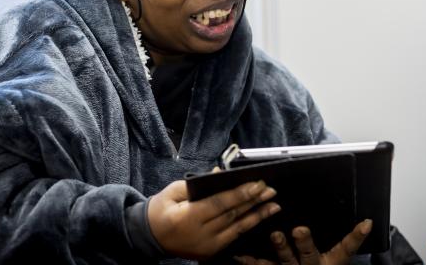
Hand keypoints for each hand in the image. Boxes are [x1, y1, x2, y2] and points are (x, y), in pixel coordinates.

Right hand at [148, 179, 279, 259]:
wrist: (150, 237)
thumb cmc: (162, 209)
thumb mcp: (173, 191)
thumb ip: (197, 183)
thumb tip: (220, 173)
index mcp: (187, 217)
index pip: (220, 203)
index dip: (240, 193)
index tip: (258, 183)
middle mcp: (199, 234)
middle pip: (232, 215)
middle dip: (253, 201)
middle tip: (271, 189)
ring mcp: (206, 246)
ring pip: (237, 228)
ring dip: (258, 215)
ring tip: (275, 204)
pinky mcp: (210, 253)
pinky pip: (234, 238)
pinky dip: (249, 226)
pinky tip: (261, 217)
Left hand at [235, 219, 372, 264]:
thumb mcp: (336, 259)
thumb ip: (350, 241)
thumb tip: (367, 222)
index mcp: (329, 262)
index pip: (346, 248)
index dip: (355, 237)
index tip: (364, 224)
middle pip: (309, 254)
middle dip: (305, 242)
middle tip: (300, 229)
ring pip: (285, 261)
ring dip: (281, 248)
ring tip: (276, 235)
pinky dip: (250, 260)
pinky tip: (240, 253)